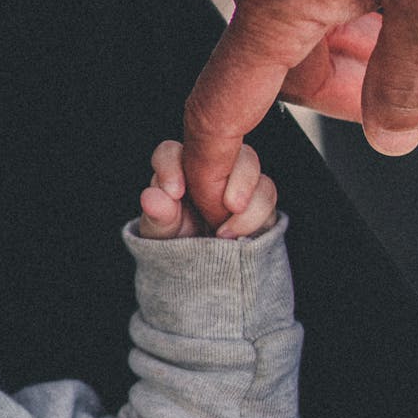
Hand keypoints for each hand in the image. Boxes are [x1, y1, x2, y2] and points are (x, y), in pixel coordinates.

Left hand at [139, 140, 276, 239]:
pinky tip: (239, 237)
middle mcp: (208, 167)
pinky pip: (266, 192)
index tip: (174, 193)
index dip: (171, 165)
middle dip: (221, 174)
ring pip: (249, 163)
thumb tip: (151, 197)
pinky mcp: (258, 197)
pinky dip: (255, 215)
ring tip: (223, 233)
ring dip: (242, 195)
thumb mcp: (163, 235)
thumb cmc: (178, 246)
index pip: (171, 153)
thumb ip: (158, 216)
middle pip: (220, 146)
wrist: (208, 271)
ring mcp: (236, 179)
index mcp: (176, 171)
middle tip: (222, 205)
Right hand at [184, 0, 417, 226]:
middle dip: (347, 83)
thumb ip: (410, 73)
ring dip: (350, 35)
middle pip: (283, 70)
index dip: (216, 166)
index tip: (220, 204)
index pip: (223, 105)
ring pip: (294, 22)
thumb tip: (392, 134)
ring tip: (412, 5)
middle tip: (415, 67)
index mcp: (279, 0)